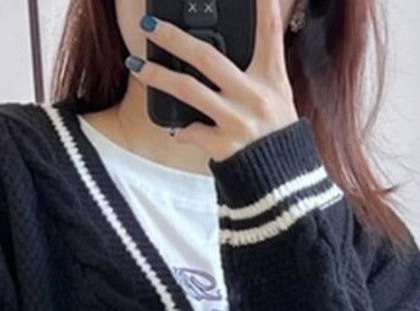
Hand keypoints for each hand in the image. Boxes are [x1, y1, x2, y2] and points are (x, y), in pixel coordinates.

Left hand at [128, 0, 298, 160]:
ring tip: (136, 65)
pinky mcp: (226, 146)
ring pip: (188, 90)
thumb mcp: (278, 97)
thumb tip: (219, 51)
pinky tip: (176, 129)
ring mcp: (238, 120)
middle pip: (207, 56)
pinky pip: (192, 133)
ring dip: (158, 76)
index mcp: (271, 78)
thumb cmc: (276, 136)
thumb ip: (256, 72)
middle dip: (174, 38)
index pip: (269, 31)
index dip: (262, 4)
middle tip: (150, 25)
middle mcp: (255, 95)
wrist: (283, 184)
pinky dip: (181, 130)